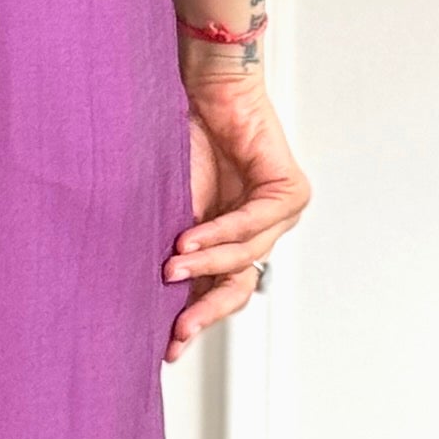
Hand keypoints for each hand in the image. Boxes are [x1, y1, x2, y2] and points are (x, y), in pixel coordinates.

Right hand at [162, 58, 309, 362]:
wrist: (202, 91)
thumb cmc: (182, 141)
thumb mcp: (172, 209)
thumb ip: (173, 251)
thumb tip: (148, 298)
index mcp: (231, 239)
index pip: (219, 289)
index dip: (195, 318)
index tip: (169, 347)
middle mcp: (260, 231)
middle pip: (238, 285)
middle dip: (206, 309)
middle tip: (177, 329)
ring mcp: (279, 213)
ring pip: (245, 256)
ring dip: (206, 264)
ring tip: (171, 269)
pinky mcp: (289, 191)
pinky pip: (255, 222)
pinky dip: (221, 232)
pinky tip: (190, 240)